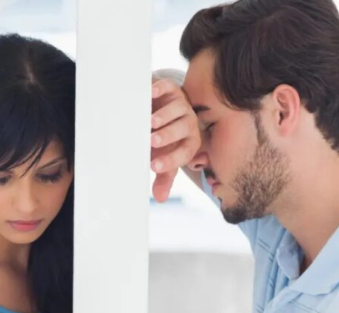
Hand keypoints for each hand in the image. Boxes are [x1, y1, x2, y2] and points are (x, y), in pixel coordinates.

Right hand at [151, 78, 200, 202]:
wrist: (158, 110)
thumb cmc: (161, 138)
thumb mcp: (162, 156)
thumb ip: (164, 175)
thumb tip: (160, 198)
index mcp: (189, 142)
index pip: (184, 152)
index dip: (170, 160)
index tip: (153, 166)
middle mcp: (189, 123)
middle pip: (184, 128)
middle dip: (169, 136)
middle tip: (153, 141)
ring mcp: (181, 104)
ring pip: (179, 108)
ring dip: (165, 115)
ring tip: (150, 122)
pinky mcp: (172, 89)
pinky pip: (170, 88)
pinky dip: (160, 90)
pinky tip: (150, 95)